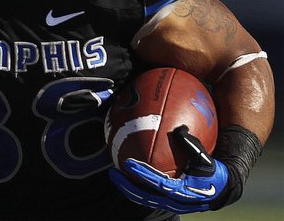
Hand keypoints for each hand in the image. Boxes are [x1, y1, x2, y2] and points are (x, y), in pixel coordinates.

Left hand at [109, 125, 228, 212]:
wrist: (221, 188)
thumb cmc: (212, 170)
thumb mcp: (206, 159)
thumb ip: (192, 145)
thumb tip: (179, 129)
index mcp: (184, 191)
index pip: (159, 184)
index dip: (142, 174)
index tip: (127, 163)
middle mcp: (175, 201)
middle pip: (146, 196)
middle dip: (127, 186)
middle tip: (112, 172)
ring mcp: (170, 203)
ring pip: (144, 198)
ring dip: (128, 187)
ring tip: (114, 174)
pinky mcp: (167, 201)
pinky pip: (148, 195)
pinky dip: (136, 185)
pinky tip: (125, 173)